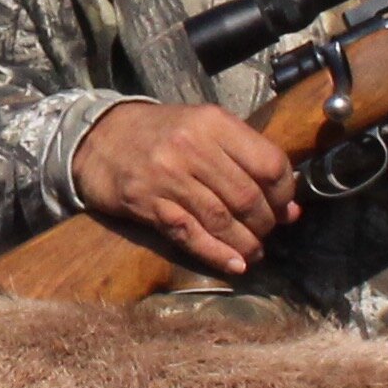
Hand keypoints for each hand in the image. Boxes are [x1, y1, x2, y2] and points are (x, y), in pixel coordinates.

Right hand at [69, 98, 301, 276]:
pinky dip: (217, 254)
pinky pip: (191, 235)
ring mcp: (168, 177)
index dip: (284, 193)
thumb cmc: (161, 133)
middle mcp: (192, 147)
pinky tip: (234, 265)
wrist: (99, 137)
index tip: (286, 207)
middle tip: (267, 232)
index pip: (268, 164)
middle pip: (247, 197)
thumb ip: (244, 157)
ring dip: (245, 243)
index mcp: (213, 123)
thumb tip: (288, 205)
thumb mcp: (204, 127)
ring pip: (222, 220)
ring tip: (255, 252)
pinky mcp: (148, 204)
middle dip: (265, 223)